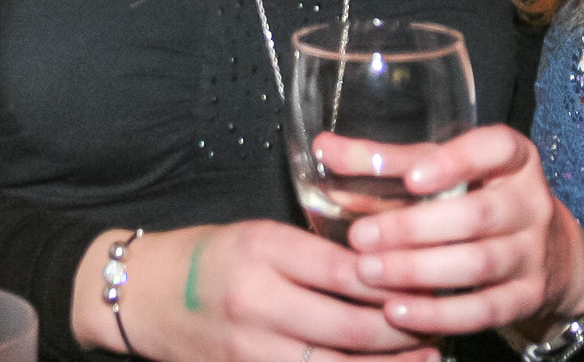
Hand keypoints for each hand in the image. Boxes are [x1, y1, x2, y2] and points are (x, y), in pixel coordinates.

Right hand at [72, 222, 441, 361]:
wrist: (140, 295)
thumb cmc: (205, 256)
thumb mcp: (258, 234)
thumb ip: (314, 251)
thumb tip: (384, 265)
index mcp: (264, 248)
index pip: (347, 270)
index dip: (396, 281)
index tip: (432, 279)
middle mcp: (258, 300)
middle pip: (350, 325)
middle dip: (405, 329)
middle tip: (442, 322)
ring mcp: (251, 348)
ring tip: (429, 356)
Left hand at [318, 126, 583, 337]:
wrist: (550, 254)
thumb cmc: (476, 196)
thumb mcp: (441, 169)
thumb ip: (386, 159)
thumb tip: (324, 147)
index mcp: (513, 158)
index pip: (496, 147)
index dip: (456, 162)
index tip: (411, 178)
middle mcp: (530, 203)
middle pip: (476, 215)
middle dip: (413, 228)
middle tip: (360, 237)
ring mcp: (534, 253)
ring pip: (479, 263)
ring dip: (418, 271)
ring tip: (368, 272)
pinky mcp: (528, 297)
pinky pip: (484, 310)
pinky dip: (438, 314)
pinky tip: (397, 311)